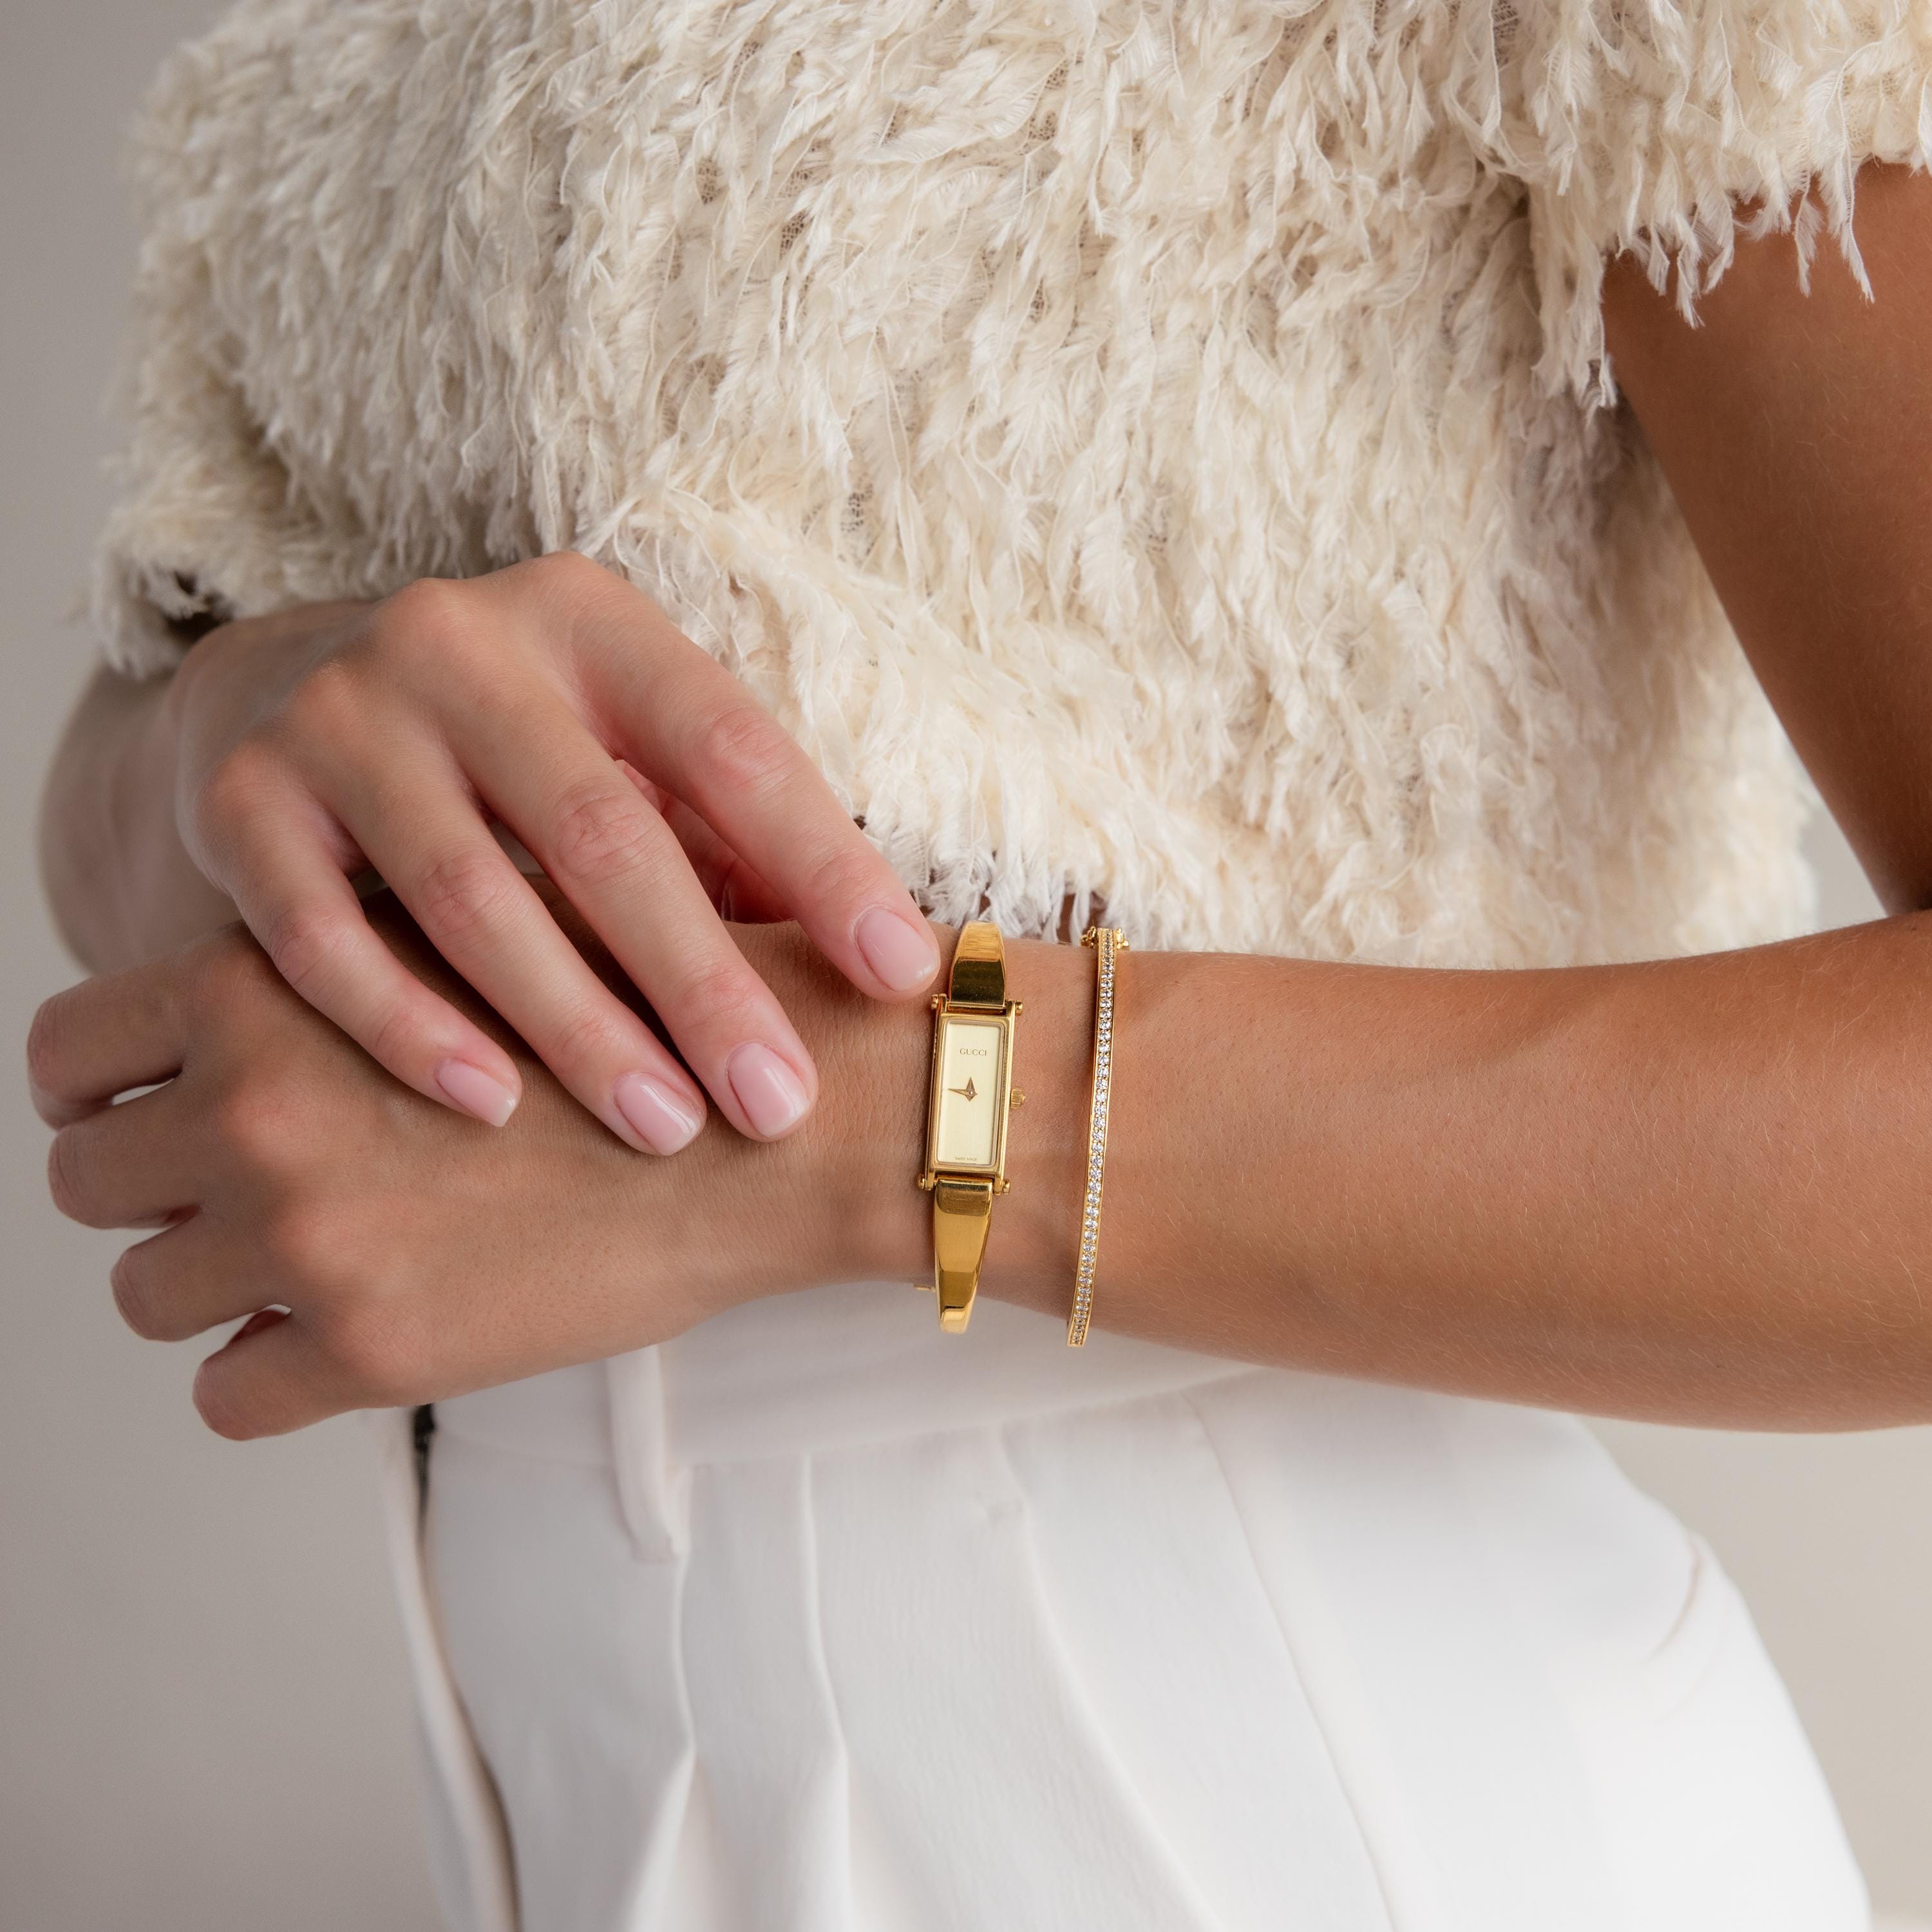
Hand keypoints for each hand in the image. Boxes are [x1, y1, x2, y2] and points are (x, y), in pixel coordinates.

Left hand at [28, 887, 935, 1437]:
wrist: (771, 1119)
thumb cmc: (646, 1012)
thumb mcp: (468, 933)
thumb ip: (336, 966)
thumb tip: (244, 1020)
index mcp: (265, 986)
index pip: (66, 1049)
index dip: (92, 1088)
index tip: (133, 1112)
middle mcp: (254, 1108)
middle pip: (87, 1177)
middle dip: (154, 1190)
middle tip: (243, 1197)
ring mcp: (303, 1234)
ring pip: (143, 1294)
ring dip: (213, 1285)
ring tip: (313, 1265)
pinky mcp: (369, 1347)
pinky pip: (226, 1396)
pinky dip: (271, 1374)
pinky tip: (350, 1335)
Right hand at [162, 552, 939, 1150]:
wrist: (292, 694)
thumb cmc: (523, 755)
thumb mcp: (629, 752)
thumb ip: (727, 838)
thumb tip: (869, 963)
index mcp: (590, 620)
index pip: (730, 747)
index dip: (824, 865)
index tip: (899, 978)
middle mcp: (458, 643)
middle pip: (602, 833)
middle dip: (703, 985)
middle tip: (777, 1104)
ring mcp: (338, 717)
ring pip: (470, 897)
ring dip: (575, 1030)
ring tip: (664, 1127)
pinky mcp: (242, 801)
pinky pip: (327, 940)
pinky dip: (411, 1030)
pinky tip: (490, 1105)